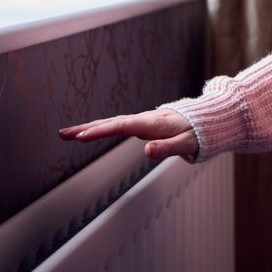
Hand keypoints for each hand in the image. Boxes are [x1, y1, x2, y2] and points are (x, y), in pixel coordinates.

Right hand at [58, 108, 198, 159]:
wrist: (208, 120)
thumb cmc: (199, 133)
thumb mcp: (187, 144)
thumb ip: (167, 148)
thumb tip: (146, 151)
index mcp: (153, 123)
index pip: (122, 126)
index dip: (102, 131)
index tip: (82, 136)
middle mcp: (144, 119)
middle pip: (111, 123)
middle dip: (87, 128)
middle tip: (64, 134)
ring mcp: (143, 121)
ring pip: (112, 123)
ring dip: (90, 127)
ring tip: (69, 134)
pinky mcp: (143, 124)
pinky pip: (118, 125)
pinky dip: (102, 127)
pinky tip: (91, 132)